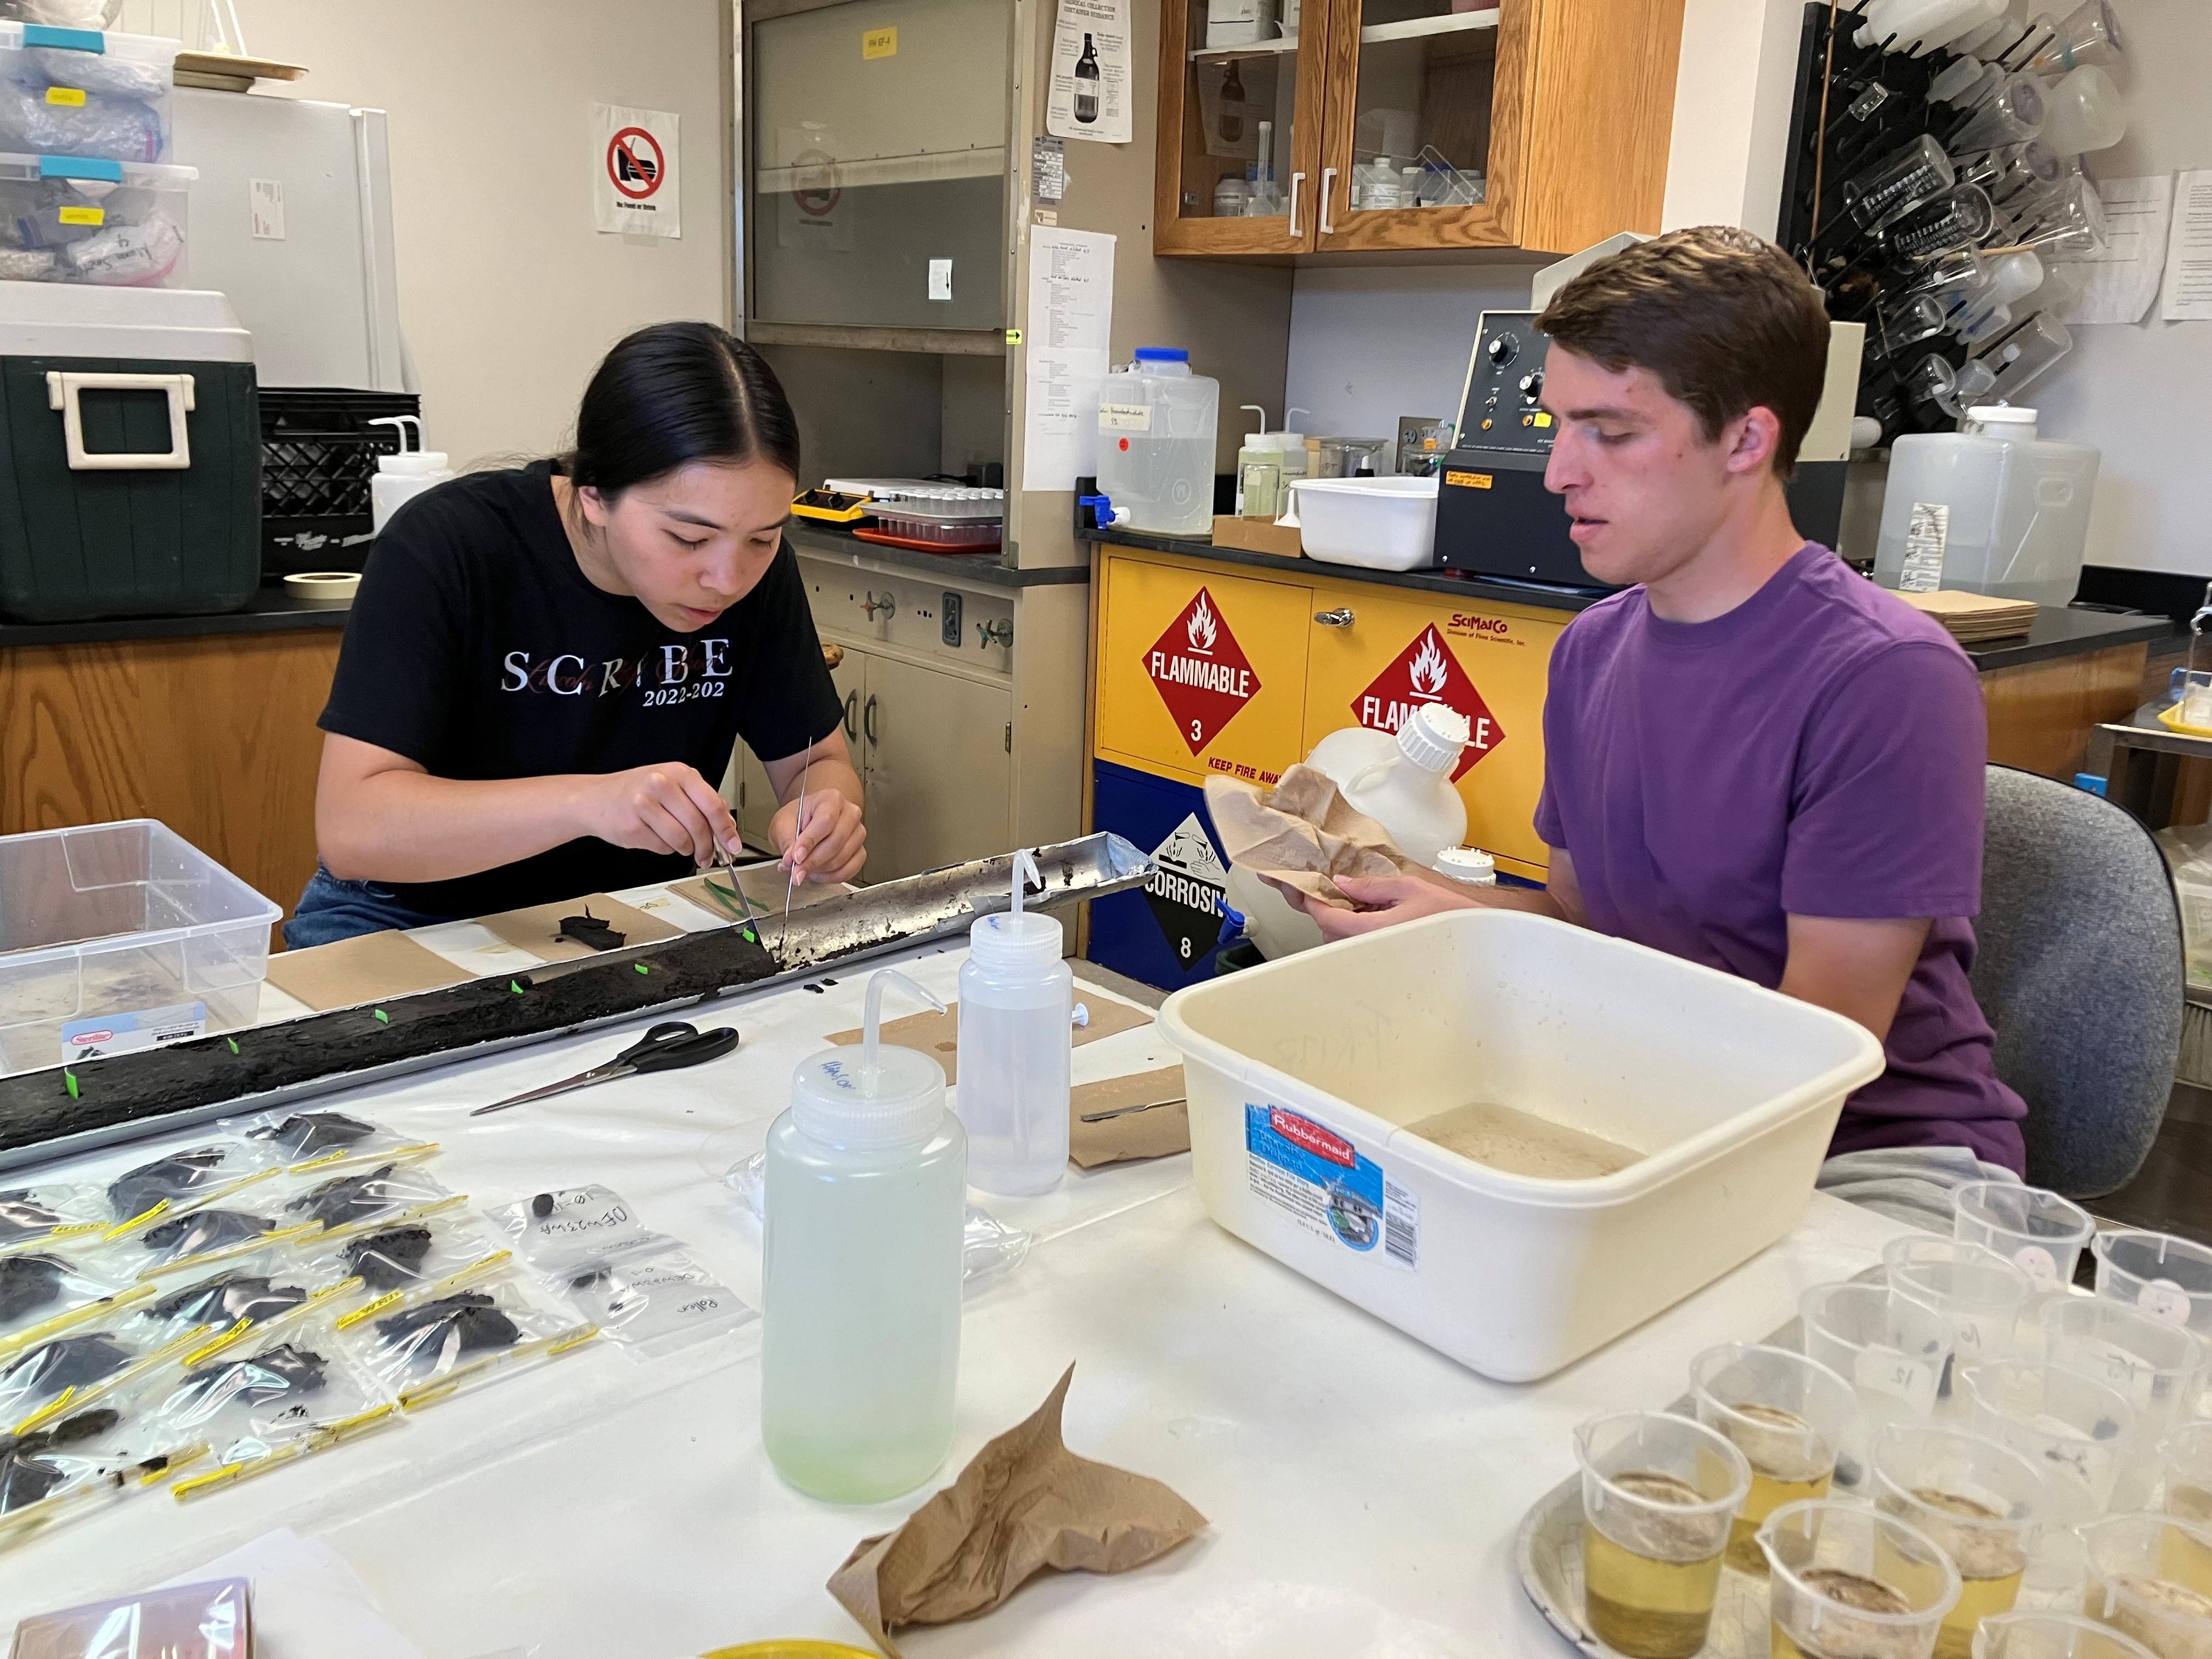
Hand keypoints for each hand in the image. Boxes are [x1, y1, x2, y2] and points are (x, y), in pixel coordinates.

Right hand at [586, 762, 737, 865]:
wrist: (595, 799)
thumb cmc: (637, 791)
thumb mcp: (673, 785)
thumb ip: (701, 801)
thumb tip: (727, 825)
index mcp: (678, 772)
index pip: (712, 804)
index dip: (726, 829)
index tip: (733, 845)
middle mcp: (660, 784)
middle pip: (698, 825)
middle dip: (707, 847)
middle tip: (707, 856)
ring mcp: (643, 804)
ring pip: (681, 840)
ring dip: (686, 849)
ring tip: (681, 846)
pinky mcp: (632, 827)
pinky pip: (662, 848)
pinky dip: (665, 849)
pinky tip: (657, 838)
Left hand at [774, 789, 865, 884]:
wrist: (809, 820)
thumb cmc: (799, 818)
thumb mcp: (783, 823)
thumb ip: (787, 841)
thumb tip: (791, 861)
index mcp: (832, 799)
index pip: (825, 821)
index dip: (810, 842)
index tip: (796, 857)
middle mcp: (850, 814)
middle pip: (836, 842)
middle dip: (812, 861)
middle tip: (795, 870)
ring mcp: (858, 833)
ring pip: (841, 858)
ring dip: (819, 869)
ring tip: (803, 868)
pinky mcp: (860, 851)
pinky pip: (849, 870)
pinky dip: (830, 877)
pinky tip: (817, 874)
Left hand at [1292, 872, 1484, 940]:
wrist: (1475, 938)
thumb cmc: (1447, 915)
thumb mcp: (1407, 888)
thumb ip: (1370, 886)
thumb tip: (1342, 883)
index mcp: (1371, 932)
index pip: (1326, 917)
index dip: (1311, 901)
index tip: (1302, 888)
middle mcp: (1369, 950)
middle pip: (1329, 930)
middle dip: (1325, 908)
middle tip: (1323, 887)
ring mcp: (1375, 959)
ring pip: (1341, 940)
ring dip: (1339, 919)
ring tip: (1353, 899)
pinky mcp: (1383, 962)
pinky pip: (1357, 945)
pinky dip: (1353, 928)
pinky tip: (1368, 913)